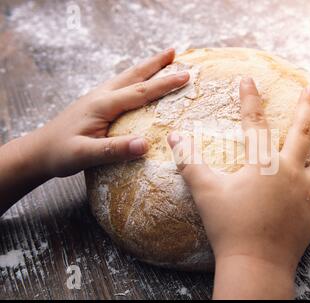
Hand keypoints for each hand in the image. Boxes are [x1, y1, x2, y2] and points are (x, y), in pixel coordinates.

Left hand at [0, 49, 187, 213]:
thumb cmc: (60, 153)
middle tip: (176, 52)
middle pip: (134, 75)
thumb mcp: (85, 155)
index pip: (139, 92)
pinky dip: (137, 79)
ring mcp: (97, 98)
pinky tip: (139, 82)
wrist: (38, 151)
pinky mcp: (96, 104)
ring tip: (163, 60)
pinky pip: (121, 86)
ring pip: (127, 77)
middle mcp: (100, 96)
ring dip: (147, 68)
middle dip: (156, 63)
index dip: (164, 84)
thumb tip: (145, 145)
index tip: (185, 75)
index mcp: (102, 105)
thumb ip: (114, 150)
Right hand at [167, 78, 309, 298]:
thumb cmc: (228, 226)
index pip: (255, 123)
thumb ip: (190, 161)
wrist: (254, 263)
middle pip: (303, 133)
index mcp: (263, 164)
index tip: (249, 79)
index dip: (250, 98)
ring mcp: (307, 195)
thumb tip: (174, 136)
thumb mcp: (204, 190)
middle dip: (307, 108)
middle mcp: (291, 173)